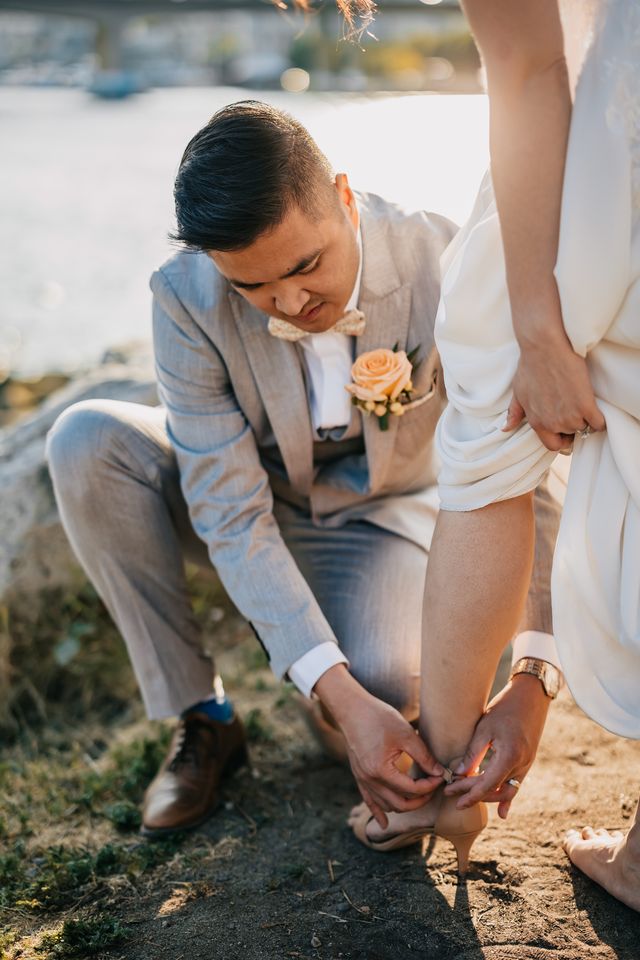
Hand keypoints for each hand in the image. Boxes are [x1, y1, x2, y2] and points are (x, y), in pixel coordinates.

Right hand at [314, 665, 443, 827]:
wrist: (352, 708)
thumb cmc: (379, 717)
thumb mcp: (406, 734)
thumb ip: (424, 756)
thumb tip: (440, 773)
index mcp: (381, 770)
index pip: (411, 789)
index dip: (429, 786)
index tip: (440, 776)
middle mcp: (369, 779)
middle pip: (400, 803)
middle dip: (420, 800)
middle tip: (434, 788)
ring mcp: (362, 779)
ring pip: (386, 805)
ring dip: (404, 804)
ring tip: (420, 795)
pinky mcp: (358, 776)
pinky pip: (368, 800)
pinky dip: (377, 812)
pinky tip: (384, 823)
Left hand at [444, 674, 550, 818]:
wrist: (531, 697)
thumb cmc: (505, 708)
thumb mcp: (484, 728)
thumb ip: (473, 753)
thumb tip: (459, 774)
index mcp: (509, 756)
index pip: (486, 784)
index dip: (468, 793)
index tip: (452, 796)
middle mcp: (521, 765)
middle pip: (494, 790)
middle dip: (472, 794)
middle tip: (451, 793)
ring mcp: (526, 765)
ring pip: (506, 791)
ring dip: (487, 796)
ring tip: (466, 796)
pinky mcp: (527, 762)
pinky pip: (516, 785)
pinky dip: (507, 798)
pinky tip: (502, 812)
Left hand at [503, 329, 605, 451]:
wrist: (545, 347)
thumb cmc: (531, 366)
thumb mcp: (518, 392)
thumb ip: (514, 413)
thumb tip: (506, 428)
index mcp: (537, 422)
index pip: (552, 445)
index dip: (560, 439)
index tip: (565, 430)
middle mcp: (553, 423)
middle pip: (570, 434)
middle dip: (572, 424)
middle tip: (573, 408)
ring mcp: (570, 415)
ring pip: (584, 427)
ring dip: (585, 417)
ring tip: (580, 400)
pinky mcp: (585, 405)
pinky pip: (599, 423)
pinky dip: (600, 418)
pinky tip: (595, 407)